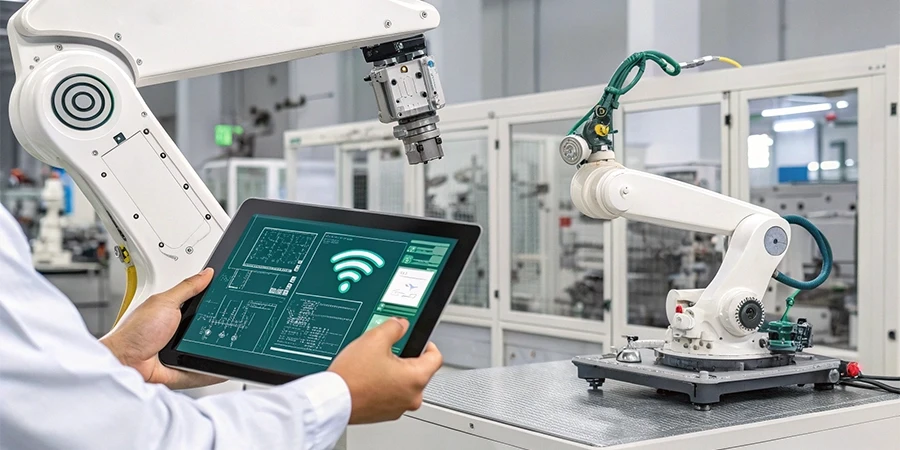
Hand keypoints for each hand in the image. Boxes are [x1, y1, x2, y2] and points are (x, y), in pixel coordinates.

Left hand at [101, 268, 224, 389]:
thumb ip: (188, 288)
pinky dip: (213, 371)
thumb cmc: (135, 331)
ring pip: (208, 350)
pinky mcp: (183, 371)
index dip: (217, 302)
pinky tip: (225, 367)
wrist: (124, 361)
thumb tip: (206, 273)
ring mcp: (182, 353)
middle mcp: (179, 333)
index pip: (202, 305)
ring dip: (218, 350)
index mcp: (175, 313)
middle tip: (235, 322)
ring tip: (233, 344)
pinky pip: (203, 372)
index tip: (233, 298)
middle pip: (209, 328)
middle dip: (221, 326)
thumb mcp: (165, 302)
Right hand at [328, 317, 442, 423]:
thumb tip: (401, 324)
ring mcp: (398, 408)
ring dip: (392, 372)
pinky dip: (383, 385)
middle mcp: (412, 397)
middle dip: (403, 357)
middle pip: (418, 370)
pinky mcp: (384, 413)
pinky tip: (367, 377)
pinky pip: (390, 394)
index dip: (426, 343)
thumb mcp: (375, 339)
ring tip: (372, 364)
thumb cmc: (353, 377)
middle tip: (385, 350)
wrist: (332, 401)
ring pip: (403, 383)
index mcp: (416, 379)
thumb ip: (394, 327)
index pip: (435, 357)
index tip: (416, 338)